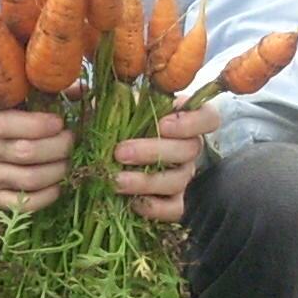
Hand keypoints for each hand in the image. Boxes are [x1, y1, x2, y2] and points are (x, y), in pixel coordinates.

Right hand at [0, 98, 71, 213]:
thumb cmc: (4, 114)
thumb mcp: (17, 97)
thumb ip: (47, 90)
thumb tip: (82, 90)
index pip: (8, 124)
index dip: (41, 125)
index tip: (60, 122)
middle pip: (25, 152)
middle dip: (58, 147)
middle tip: (71, 141)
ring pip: (29, 179)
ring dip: (57, 171)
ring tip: (68, 161)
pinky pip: (25, 203)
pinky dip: (48, 195)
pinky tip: (58, 183)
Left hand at [113, 102, 218, 222]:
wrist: (113, 163)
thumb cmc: (119, 128)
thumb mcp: (119, 109)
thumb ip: (115, 100)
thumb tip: (88, 88)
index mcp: (184, 120)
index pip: (209, 118)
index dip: (191, 122)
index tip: (162, 124)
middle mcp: (190, 149)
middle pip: (188, 150)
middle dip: (152, 151)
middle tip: (120, 152)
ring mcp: (184, 177)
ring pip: (178, 180)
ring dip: (145, 181)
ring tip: (115, 180)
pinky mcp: (175, 203)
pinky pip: (175, 209)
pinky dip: (154, 208)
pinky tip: (132, 202)